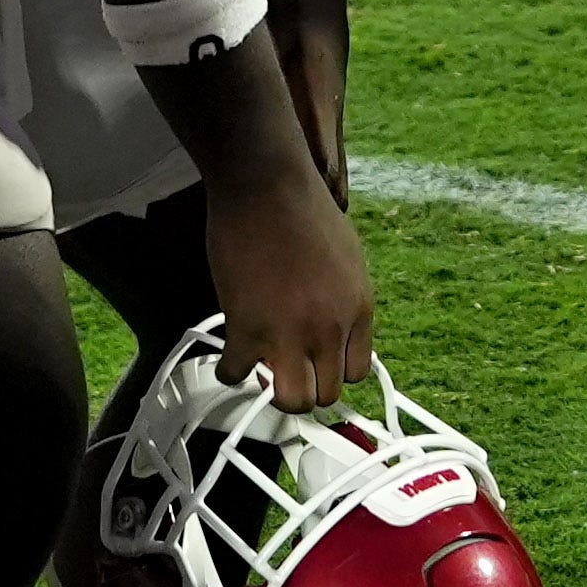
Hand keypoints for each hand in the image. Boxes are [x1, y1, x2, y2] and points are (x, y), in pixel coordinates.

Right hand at [202, 161, 375, 412]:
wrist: (266, 186)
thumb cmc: (304, 208)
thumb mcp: (348, 258)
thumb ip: (345, 299)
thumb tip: (335, 325)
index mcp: (358, 310)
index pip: (356, 372)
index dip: (332, 371)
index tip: (316, 365)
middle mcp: (329, 330)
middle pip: (326, 393)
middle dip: (306, 387)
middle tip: (287, 375)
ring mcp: (288, 334)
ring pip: (291, 400)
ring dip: (275, 393)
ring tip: (261, 374)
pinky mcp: (247, 328)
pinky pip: (236, 373)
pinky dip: (229, 372)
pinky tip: (228, 359)